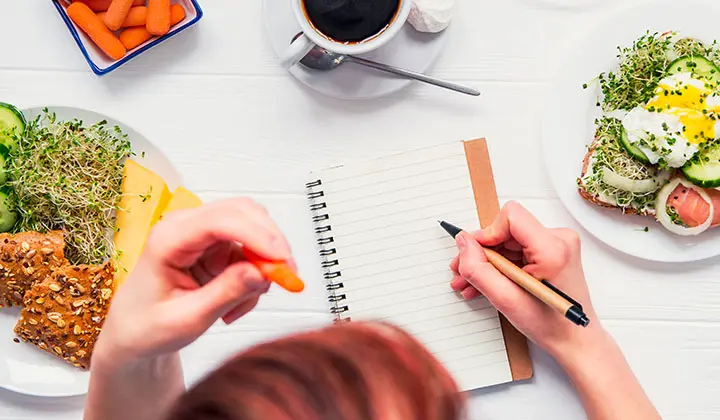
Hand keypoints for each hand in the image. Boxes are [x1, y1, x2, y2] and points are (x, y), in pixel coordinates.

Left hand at [93, 198, 293, 366]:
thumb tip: (262, 273)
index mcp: (168, 239)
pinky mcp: (216, 245)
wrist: (135, 332)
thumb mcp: (186, 319)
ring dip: (262, 266)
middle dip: (271, 245)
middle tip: (287, 279)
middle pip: (244, 213)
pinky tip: (235, 303)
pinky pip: (252, 252)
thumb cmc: (147, 326)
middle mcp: (186, 226)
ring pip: (254, 231)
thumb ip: (225, 294)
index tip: (281, 259)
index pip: (219, 220)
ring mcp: (203, 233)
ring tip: (241, 305)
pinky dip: (254, 277)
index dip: (256, 234)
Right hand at [450, 201, 601, 358]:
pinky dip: (501, 265)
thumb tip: (464, 242)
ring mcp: (557, 245)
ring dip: (488, 261)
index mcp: (552, 249)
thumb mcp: (505, 299)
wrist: (574, 339)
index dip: (487, 234)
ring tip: (470, 282)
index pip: (511, 217)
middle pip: (507, 229)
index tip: (475, 253)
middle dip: (482, 252)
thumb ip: (478, 269)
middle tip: (464, 272)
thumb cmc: (551, 325)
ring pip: (509, 240)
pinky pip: (518, 249)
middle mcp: (559, 240)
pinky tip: (486, 282)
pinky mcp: (553, 252)